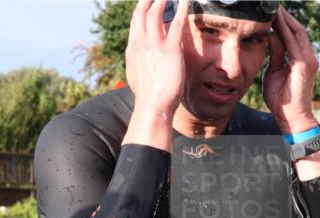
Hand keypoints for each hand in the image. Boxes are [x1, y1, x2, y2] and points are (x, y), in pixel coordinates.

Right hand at [125, 0, 188, 116]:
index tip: (146, 3)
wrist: (153, 106)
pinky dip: (181, 9)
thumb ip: (139, 63)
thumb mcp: (137, 76)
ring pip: (156, 12)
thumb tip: (140, 62)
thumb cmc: (148, 96)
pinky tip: (186, 1)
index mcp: (133, 49)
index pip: (136, 23)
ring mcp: (154, 45)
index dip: (141, 10)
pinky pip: (176, 23)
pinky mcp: (170, 49)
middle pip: (142, 12)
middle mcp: (140, 43)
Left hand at [263, 7, 319, 134]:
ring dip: (285, 19)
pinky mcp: (304, 65)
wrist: (290, 118)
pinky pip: (293, 43)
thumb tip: (272, 37)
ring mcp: (308, 60)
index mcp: (300, 59)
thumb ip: (275, 55)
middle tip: (273, 5)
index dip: (282, 22)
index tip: (271, 11)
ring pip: (297, 33)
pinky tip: (276, 21)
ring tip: (274, 8)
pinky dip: (284, 30)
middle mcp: (307, 57)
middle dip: (284, 16)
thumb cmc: (281, 100)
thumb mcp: (273, 73)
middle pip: (296, 30)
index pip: (292, 35)